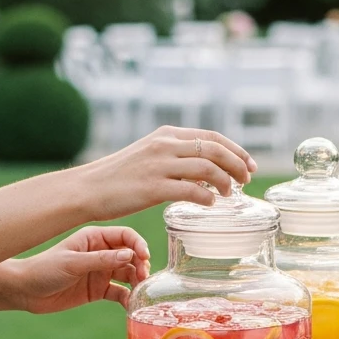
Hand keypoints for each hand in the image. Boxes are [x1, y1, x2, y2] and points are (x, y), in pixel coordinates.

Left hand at [0, 227, 149, 313]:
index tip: (145, 258)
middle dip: (140, 266)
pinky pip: (120, 293)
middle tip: (142, 279)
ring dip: (137, 282)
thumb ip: (102, 260)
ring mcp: (101, 272)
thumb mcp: (73, 263)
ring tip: (139, 292)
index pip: (125, 236)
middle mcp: (101, 253)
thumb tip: (131, 255)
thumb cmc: (44, 269)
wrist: (26, 291)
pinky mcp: (99, 290)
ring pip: (128, 274)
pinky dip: (127, 298)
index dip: (138, 245)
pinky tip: (130, 305)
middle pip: (131, 256)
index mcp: (94, 238)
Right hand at [85, 127, 256, 220]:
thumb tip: (208, 172)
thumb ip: (177, 159)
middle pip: (215, 149)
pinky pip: (191, 189)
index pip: (212, 136)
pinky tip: (210, 203)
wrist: (87, 188)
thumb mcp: (150, 156)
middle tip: (247, 180)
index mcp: (167, 135)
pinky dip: (207, 196)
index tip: (250, 165)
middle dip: (238, 165)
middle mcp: (165, 145)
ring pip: (207, 167)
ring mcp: (159, 165)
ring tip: (230, 194)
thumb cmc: (120, 177)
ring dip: (225, 182)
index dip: (237, 150)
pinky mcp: (153, 187)